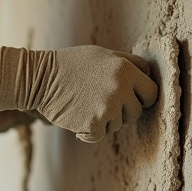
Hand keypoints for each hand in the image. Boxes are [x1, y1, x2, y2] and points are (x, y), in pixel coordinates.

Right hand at [0, 46, 157, 142]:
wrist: (39, 78)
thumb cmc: (72, 65)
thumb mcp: (104, 54)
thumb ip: (129, 64)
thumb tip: (150, 75)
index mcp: (126, 69)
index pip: (151, 92)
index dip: (141, 97)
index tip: (129, 98)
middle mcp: (120, 88)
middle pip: (136, 111)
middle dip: (123, 110)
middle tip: (102, 102)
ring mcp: (108, 107)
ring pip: (119, 124)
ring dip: (106, 120)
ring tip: (86, 106)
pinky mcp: (93, 124)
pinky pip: (100, 135)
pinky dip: (89, 132)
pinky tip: (78, 119)